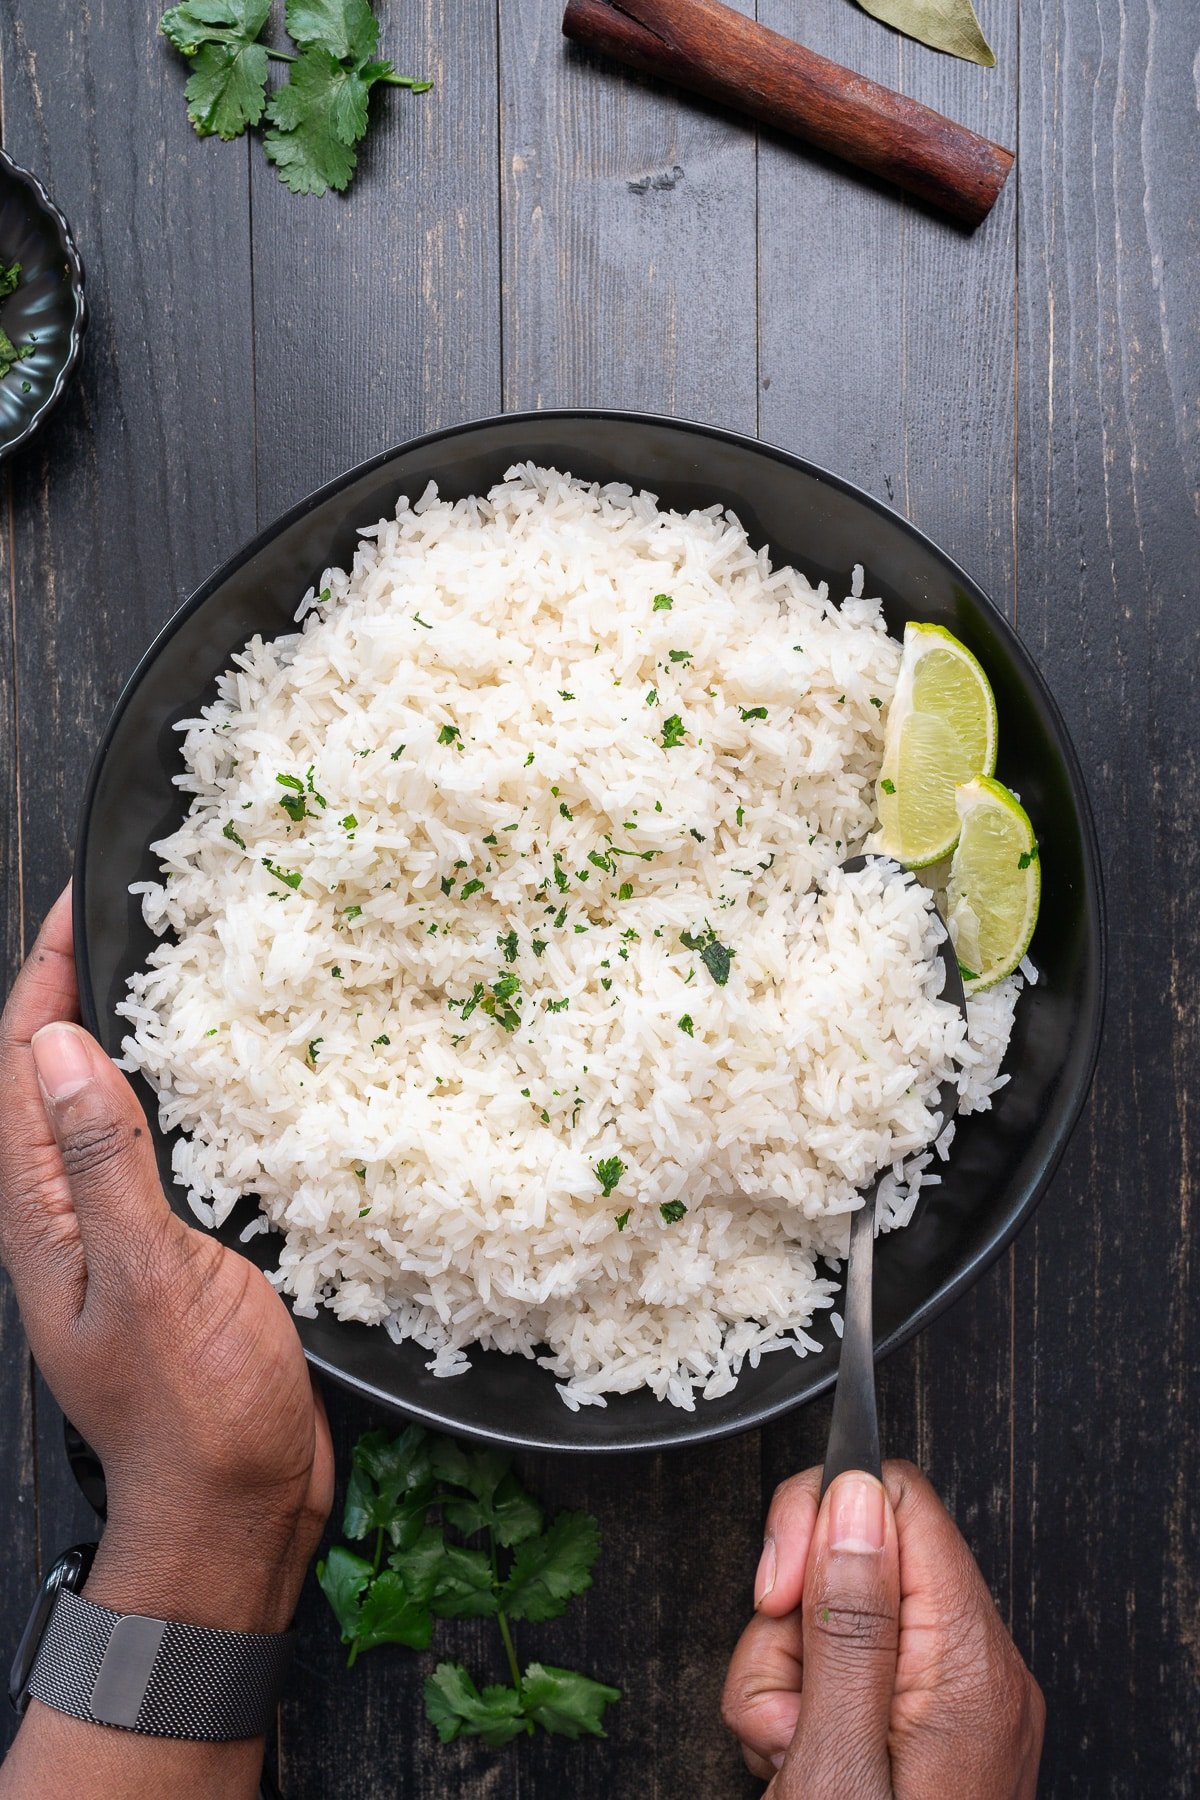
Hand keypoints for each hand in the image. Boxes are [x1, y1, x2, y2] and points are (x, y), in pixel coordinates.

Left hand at [0, 887, 333, 1634]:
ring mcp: (116, 1237)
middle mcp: (67, 1218)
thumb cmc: (193, 1409)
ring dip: (128, 1038)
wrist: (233, 1511)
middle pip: (54, 1081)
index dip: (43, 981)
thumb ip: (103, 1160)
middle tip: (126, 917)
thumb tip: (58, 1049)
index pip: (21, 1071)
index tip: (77, 903)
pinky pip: (156, 1152)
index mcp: (43, 1217)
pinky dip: (176, 1096)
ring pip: (106, 1111)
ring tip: (174, 973)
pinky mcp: (167, 1255)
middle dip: (77, 992)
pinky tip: (221, 1078)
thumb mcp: (149, 1274)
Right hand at [722, 1461, 1043, 1799]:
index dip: (821, 1523)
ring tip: (787, 1753)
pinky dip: (804, 1710)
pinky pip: (849, 1671)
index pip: (900, 1501)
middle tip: (784, 1706)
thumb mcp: (838, 1759)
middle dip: (790, 1624)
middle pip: (857, 1561)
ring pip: (837, 1619)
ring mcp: (955, 1705)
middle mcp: (978, 1675)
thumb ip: (848, 1623)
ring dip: (785, 1681)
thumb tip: (857, 1496)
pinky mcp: (927, 1731)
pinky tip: (799, 1762)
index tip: (777, 1594)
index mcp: (971, 1666)